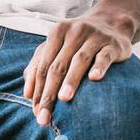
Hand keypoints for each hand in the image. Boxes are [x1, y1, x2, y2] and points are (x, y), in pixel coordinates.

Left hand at [22, 10, 134, 126]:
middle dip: (49, 92)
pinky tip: (94, 78)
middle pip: (58, 65)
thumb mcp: (58, 46)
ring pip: (80, 60)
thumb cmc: (79, 41)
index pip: (43, 65)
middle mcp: (75, 32)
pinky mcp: (113, 44)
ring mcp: (95, 37)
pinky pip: (105, 56)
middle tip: (45, 116)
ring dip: (71, 80)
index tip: (36, 112)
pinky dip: (99, 67)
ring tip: (64, 98)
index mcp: (58, 32)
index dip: (38, 89)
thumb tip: (27, 94)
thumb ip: (39, 65)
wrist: (112, 23)